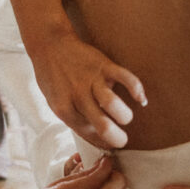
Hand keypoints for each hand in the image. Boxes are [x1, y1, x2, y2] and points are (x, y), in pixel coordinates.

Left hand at [31, 31, 146, 149]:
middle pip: (103, 125)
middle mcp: (78, 96)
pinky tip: (140, 99)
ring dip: (124, 115)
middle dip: (117, 138)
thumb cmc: (51, 76)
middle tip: (123, 140)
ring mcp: (91, 79)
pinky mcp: (103, 65)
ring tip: (125, 118)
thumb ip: (72, 116)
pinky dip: (136, 89)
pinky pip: (125, 77)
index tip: (110, 143)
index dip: (102, 142)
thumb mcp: (53, 102)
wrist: (49, 44)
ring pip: (112, 104)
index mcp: (64, 109)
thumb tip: (93, 134)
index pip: (88, 134)